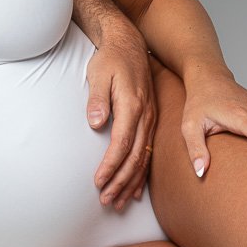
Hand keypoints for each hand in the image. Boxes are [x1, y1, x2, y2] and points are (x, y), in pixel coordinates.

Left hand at [86, 34, 157, 209]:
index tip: (98, 182)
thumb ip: (97, 99)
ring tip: (118, 202)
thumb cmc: (111, 59)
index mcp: (132, 106)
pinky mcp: (150, 121)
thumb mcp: (99, 73)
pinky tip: (135, 190)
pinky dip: (141, 173)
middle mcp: (145, 116)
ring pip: (143, 158)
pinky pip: (148, 152)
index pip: (122, 143)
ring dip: (130, 183)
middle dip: (120, 182)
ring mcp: (150, 120)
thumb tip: (95, 124)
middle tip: (106, 201)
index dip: (110, 165)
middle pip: (135, 157)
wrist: (129, 45)